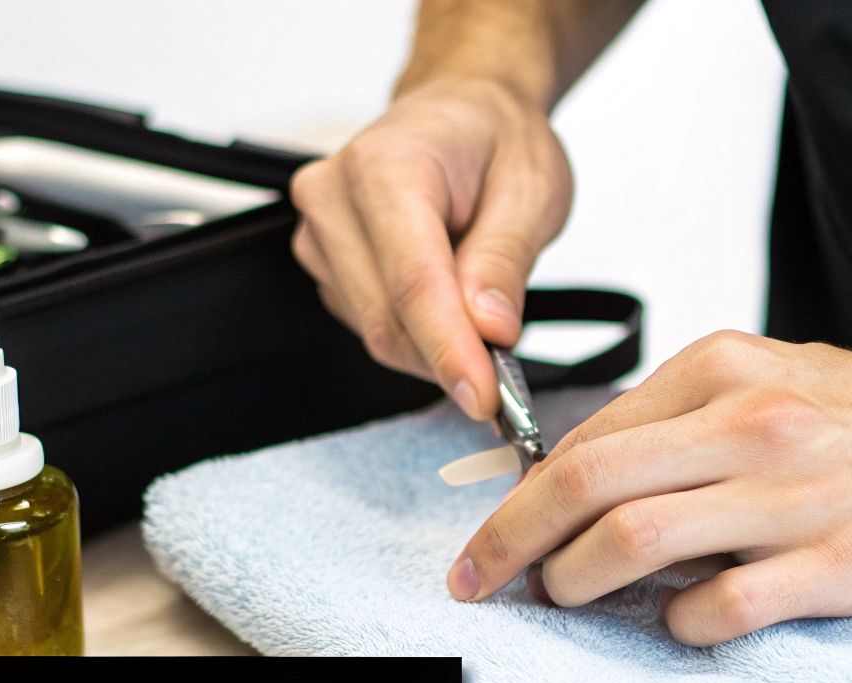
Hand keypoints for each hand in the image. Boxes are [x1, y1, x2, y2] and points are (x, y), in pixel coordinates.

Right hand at [289, 78, 572, 419]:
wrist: (464, 115)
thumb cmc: (496, 140)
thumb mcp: (533, 190)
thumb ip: (505, 261)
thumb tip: (489, 330)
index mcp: (386, 164)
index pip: (413, 281)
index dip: (450, 350)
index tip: (486, 398)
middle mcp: (334, 196)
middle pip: (387, 319)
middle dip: (451, 357)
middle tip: (507, 370)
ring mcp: (318, 232)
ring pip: (376, 333)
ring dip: (435, 347)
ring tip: (480, 303)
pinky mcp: (322, 264)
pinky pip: (369, 326)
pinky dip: (417, 335)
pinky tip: (446, 300)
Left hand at [445, 331, 851, 644]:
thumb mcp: (779, 380)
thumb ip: (686, 420)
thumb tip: (589, 475)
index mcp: (725, 371)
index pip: (586, 437)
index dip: (521, 496)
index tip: (494, 535)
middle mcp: (749, 424)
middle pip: (582, 484)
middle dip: (508, 542)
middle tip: (478, 583)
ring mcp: (790, 496)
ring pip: (630, 541)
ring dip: (573, 583)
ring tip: (564, 601)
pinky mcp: (833, 564)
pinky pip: (716, 608)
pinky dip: (677, 623)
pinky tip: (682, 621)